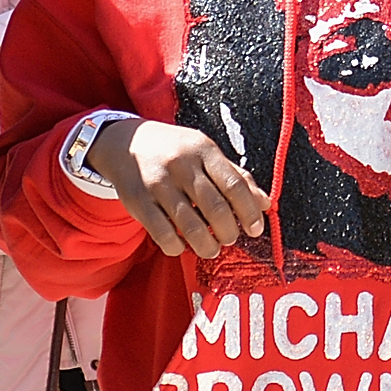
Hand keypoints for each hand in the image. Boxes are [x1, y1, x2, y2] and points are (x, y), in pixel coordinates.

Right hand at [87, 119, 269, 260]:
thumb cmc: (175, 150)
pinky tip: (182, 246)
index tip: (255, 229)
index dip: (249, 211)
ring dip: (207, 245)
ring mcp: (158, 183)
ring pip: (190, 225)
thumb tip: (265, 203)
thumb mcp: (206, 153)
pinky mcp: (138, 201)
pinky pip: (163, 234)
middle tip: (230, 238)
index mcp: (203, 150)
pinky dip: (177, 247)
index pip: (234, 185)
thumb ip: (235, 176)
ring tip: (211, 248)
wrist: (125, 142)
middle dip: (229, 232)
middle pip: (215, 208)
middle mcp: (181, 165)